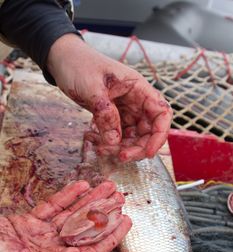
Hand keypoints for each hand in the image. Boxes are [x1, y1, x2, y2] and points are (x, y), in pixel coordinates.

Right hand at [0, 180, 130, 251]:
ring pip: (72, 214)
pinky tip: (81, 186)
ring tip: (107, 187)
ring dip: (90, 200)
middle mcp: (53, 250)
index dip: (110, 237)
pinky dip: (67, 196)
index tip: (126, 221)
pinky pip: (52, 206)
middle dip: (103, 213)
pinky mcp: (29, 222)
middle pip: (86, 229)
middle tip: (120, 198)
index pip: (91, 250)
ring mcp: (41, 235)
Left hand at [47, 34, 172, 161]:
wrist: (63, 60)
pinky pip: (118, 135)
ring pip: (133, 136)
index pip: (161, 113)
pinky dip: (110, 143)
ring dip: (122, 148)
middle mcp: (136, 101)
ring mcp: (125, 110)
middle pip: (148, 130)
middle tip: (121, 157)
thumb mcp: (92, 88)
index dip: (159, 135)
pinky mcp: (113, 116)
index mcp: (138, 88)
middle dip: (137, 147)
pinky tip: (97, 143)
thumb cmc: (79, 65)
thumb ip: (105, 114)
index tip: (148, 152)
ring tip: (102, 149)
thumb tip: (114, 141)